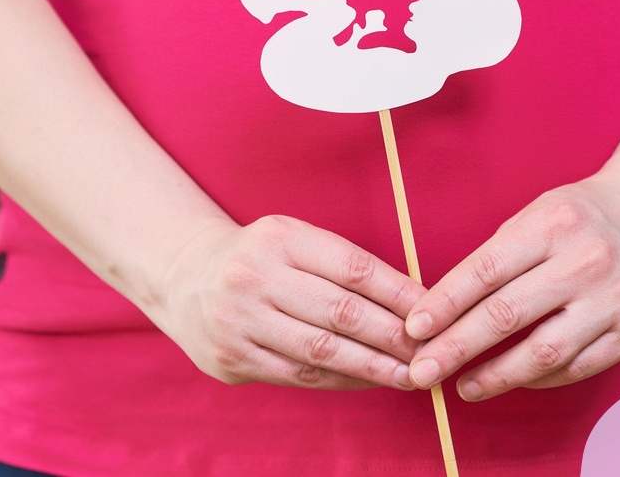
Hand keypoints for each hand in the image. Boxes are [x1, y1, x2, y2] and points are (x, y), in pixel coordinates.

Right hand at [147, 214, 426, 389]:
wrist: (185, 277)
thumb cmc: (261, 258)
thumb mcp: (294, 240)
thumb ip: (344, 265)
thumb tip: (414, 301)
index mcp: (278, 238)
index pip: (352, 268)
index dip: (399, 294)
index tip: (434, 313)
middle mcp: (253, 277)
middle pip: (341, 313)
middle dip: (394, 337)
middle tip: (432, 353)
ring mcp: (238, 321)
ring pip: (321, 351)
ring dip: (373, 367)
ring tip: (410, 375)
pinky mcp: (231, 359)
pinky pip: (299, 375)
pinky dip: (340, 381)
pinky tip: (369, 381)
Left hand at [403, 175, 619, 399]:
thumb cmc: (582, 214)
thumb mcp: (536, 213)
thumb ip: (496, 256)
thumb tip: (442, 309)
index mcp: (552, 225)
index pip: (486, 271)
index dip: (445, 304)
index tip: (414, 329)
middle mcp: (586, 262)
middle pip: (507, 316)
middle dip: (456, 348)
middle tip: (423, 371)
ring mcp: (614, 299)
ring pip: (543, 353)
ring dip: (496, 375)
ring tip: (463, 386)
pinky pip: (576, 367)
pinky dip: (538, 378)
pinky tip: (513, 378)